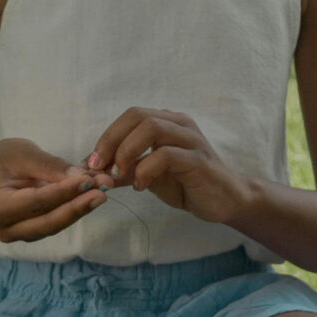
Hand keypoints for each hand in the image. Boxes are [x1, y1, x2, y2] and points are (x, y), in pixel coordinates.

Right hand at [0, 138, 111, 242]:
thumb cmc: (5, 158)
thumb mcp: (24, 153)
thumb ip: (51, 166)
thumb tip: (83, 177)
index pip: (35, 202)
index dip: (63, 192)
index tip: (89, 181)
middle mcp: (5, 227)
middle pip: (47, 221)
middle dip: (77, 206)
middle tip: (103, 191)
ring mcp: (19, 234)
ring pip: (55, 225)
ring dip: (81, 208)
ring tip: (103, 190)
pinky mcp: (34, 233)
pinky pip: (57, 223)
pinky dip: (75, 209)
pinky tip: (93, 194)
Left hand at [89, 107, 256, 223]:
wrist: (225, 200)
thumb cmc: (187, 184)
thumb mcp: (148, 176)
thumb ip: (125, 169)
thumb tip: (91, 170)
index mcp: (169, 122)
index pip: (131, 115)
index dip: (107, 136)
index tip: (93, 163)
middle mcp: (180, 124)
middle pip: (137, 115)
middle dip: (111, 141)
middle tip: (100, 167)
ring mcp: (191, 140)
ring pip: (151, 128)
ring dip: (126, 152)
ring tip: (119, 176)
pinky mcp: (199, 160)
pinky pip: (165, 155)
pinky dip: (145, 170)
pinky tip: (141, 187)